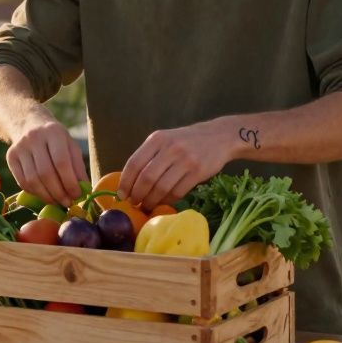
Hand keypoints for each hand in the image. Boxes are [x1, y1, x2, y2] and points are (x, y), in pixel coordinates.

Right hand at [5, 119, 87, 206]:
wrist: (30, 125)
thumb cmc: (56, 140)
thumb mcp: (71, 146)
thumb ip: (78, 167)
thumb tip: (84, 191)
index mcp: (53, 132)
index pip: (61, 162)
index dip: (69, 182)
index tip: (77, 195)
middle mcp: (34, 137)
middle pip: (45, 173)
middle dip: (58, 192)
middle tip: (67, 203)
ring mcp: (19, 147)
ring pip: (32, 180)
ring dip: (47, 196)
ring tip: (57, 201)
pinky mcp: (10, 157)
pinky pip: (22, 182)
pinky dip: (35, 193)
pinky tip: (45, 195)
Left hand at [118, 122, 232, 210]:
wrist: (219, 137)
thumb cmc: (186, 141)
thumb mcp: (166, 139)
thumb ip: (149, 156)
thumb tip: (129, 182)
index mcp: (157, 139)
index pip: (134, 163)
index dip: (126, 182)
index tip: (122, 195)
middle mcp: (170, 148)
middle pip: (146, 178)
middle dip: (137, 195)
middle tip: (134, 203)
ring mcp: (185, 160)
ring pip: (161, 188)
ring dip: (151, 201)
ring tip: (146, 205)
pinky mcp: (198, 172)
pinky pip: (177, 192)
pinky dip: (167, 201)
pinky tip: (163, 202)